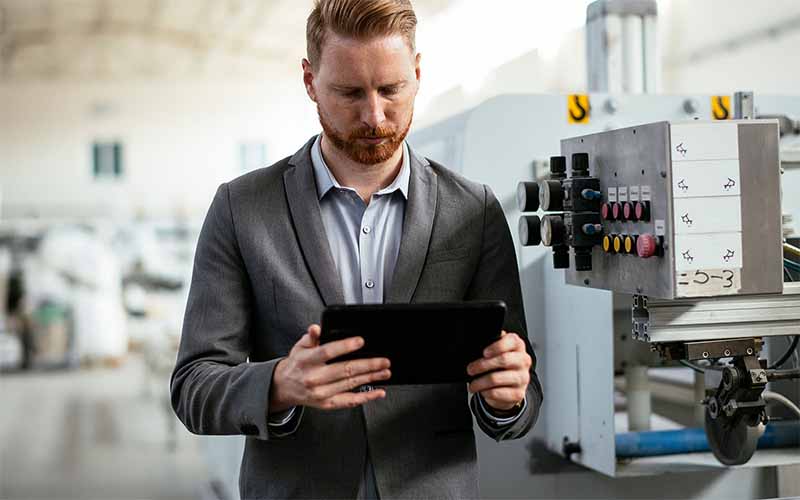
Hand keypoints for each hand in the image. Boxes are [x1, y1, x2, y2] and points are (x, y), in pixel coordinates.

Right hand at [270, 324, 390, 411]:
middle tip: (384, 361)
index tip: (360, 341)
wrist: (284, 387)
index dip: (345, 346)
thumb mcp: (300, 347)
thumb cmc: (297, 364)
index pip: (327, 352)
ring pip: (350, 384)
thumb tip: (316, 328)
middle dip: (368, 365)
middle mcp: (314, 378)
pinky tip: (378, 392)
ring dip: (371, 378)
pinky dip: (366, 397)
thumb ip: (311, 337)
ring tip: (385, 372)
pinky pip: (349, 401)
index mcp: (307, 361)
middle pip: (344, 370)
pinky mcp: (327, 403)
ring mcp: (321, 393)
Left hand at [466, 331, 530, 411]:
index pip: (512, 341)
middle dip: (482, 365)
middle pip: (503, 360)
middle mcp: (523, 361)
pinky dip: (486, 392)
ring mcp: (523, 378)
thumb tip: (475, 344)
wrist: (511, 386)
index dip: (497, 346)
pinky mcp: (518, 394)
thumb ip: (490, 344)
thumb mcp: (496, 351)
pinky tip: (483, 391)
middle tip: (470, 369)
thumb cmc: (500, 365)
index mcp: (518, 346)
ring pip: (496, 379)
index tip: (484, 352)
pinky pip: (497, 393)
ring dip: (480, 382)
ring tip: (472, 385)